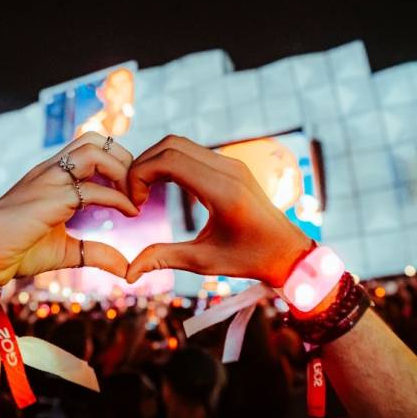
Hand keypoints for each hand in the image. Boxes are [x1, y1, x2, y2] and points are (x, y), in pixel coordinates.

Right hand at [0, 132, 138, 286]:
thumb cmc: (17, 251)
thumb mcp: (65, 250)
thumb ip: (95, 253)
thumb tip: (125, 268)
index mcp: (51, 175)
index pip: (89, 147)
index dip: (116, 162)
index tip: (130, 190)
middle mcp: (51, 171)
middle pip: (95, 140)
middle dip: (124, 159)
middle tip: (137, 189)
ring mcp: (49, 181)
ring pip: (94, 152)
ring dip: (122, 170)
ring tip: (134, 197)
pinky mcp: (50, 199)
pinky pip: (92, 190)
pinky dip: (118, 198)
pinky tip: (130, 212)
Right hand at [125, 135, 311, 285]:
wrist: (288, 251)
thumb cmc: (250, 260)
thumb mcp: (204, 262)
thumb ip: (164, 259)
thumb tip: (128, 273)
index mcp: (223, 191)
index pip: (169, 160)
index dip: (140, 175)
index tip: (135, 204)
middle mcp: (228, 169)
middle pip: (171, 145)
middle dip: (143, 165)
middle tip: (133, 196)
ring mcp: (231, 164)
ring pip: (180, 144)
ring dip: (155, 162)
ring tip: (143, 193)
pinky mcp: (231, 166)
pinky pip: (192, 152)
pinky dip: (170, 163)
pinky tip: (161, 188)